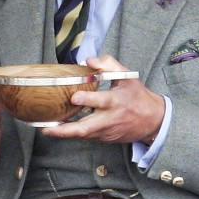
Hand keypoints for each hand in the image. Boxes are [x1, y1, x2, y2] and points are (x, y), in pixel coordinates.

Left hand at [42, 55, 164, 143]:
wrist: (153, 121)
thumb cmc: (137, 96)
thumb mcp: (127, 76)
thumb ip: (109, 64)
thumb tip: (88, 60)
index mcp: (116, 101)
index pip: (101, 101)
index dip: (87, 100)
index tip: (74, 97)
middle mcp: (110, 118)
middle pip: (87, 128)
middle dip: (66, 129)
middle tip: (48, 128)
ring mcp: (106, 131)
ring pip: (83, 135)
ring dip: (64, 134)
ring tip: (45, 129)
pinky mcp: (104, 138)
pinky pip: (86, 136)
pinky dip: (72, 134)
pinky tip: (58, 129)